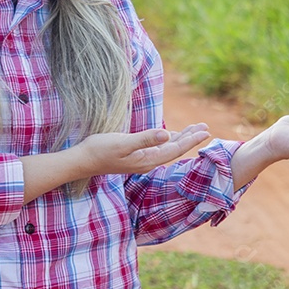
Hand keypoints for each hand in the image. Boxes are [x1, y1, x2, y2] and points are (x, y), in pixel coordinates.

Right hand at [73, 124, 210, 176]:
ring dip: (181, 137)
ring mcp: (141, 159)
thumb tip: (167, 134)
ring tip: (194, 129)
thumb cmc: (101, 150)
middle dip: (190, 138)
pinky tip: (171, 135)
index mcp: (148, 159)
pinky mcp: (135, 155)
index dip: (191, 140)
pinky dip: (168, 140)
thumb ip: (146, 139)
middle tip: (205, 127)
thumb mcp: (123, 143)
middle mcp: (148, 161)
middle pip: (174, 149)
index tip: (205, 131)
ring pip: (167, 148)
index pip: (175, 149)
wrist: (83, 161)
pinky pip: (158, 148)